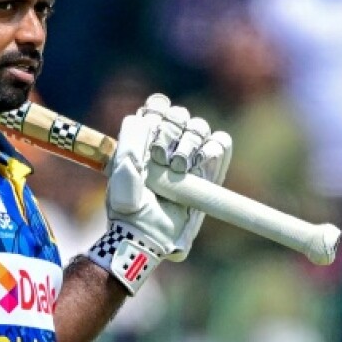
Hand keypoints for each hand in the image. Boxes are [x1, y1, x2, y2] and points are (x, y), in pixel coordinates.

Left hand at [87, 94, 232, 291]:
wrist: (147, 234)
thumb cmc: (128, 206)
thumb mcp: (120, 171)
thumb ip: (130, 140)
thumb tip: (145, 119)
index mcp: (145, 139)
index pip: (158, 106)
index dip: (158, 111)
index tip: (151, 127)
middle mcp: (169, 145)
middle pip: (181, 114)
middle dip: (171, 130)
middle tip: (160, 158)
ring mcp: (191, 158)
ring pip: (200, 127)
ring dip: (189, 142)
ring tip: (177, 167)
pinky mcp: (210, 172)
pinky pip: (221, 144)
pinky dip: (212, 148)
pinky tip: (197, 164)